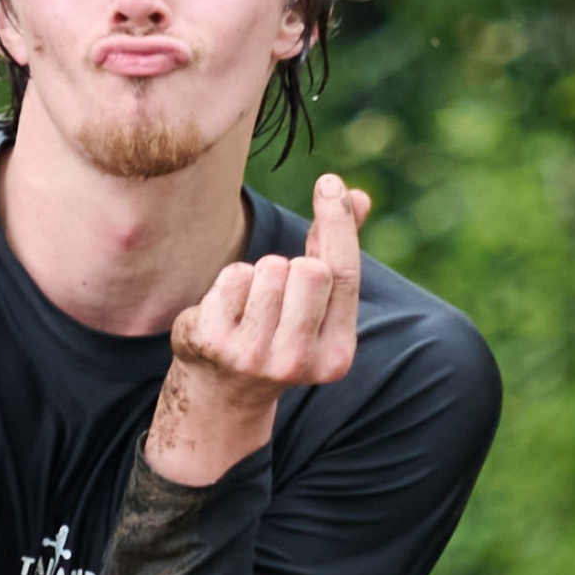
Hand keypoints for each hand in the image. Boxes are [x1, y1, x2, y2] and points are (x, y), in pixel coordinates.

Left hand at [146, 174, 372, 485]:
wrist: (222, 389)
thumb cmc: (278, 332)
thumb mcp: (316, 304)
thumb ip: (336, 251)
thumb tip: (358, 196)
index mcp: (337, 355)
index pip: (344, 275)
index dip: (338, 223)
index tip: (329, 184)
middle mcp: (299, 362)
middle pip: (308, 270)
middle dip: (293, 265)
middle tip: (279, 292)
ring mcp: (254, 357)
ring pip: (269, 269)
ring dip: (259, 274)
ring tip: (252, 305)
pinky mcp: (215, 344)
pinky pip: (233, 277)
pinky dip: (230, 283)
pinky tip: (227, 311)